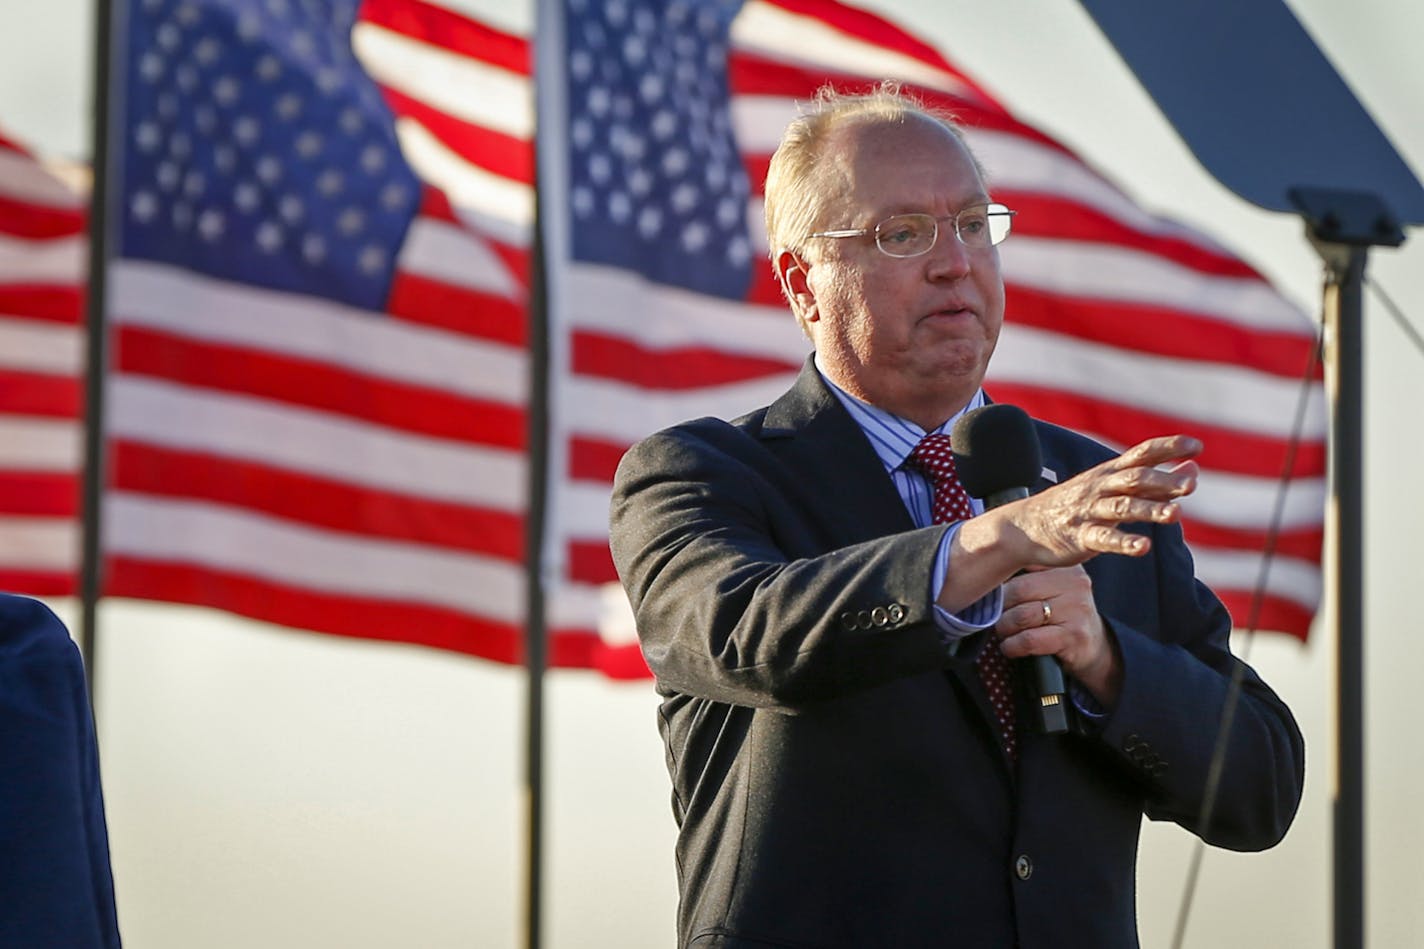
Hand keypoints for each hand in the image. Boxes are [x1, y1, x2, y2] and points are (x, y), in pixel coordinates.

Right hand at [940, 434, 1199, 618]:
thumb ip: (1155, 479)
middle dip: (1162, 481)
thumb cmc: (1076, 506)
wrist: (1024, 527)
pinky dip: (1124, 542)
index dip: (1168, 447)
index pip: (1141, 453)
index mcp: (1110, 473)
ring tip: (1176, 515)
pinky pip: (1104, 539)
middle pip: (1134, 479)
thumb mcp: (1113, 488)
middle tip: (1191, 486)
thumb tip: (1194, 468)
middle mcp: (1100, 488)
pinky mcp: (1080, 537)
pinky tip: (1143, 548)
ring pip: (1122, 507)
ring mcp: (1089, 512)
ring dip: (1150, 509)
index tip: (1197, 445)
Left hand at [995, 566, 1120, 705]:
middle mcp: (1075, 583)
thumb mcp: (1053, 585)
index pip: (1023, 561)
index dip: (999, 577)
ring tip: (1003, 631)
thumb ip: (1027, 573)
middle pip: (1018, 590)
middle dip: (999, 606)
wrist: (1094, 647)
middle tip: (994, 615)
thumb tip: (983, 571)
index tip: (988, 588)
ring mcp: (1077, 610)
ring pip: (1021, 615)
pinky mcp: (1074, 636)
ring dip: (1004, 627)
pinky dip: (1012, 645)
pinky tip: (1010, 647)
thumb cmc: (1062, 613)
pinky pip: (1029, 639)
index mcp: (1066, 565)